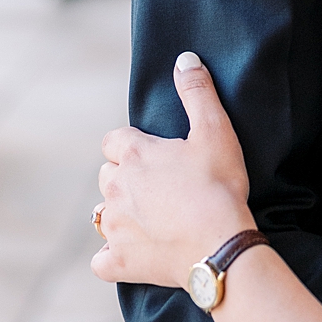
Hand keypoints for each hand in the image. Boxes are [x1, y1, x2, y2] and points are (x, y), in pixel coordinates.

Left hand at [92, 53, 255, 288]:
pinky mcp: (119, 262)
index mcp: (135, 155)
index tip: (154, 154)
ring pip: (101, 215)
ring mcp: (114, 227)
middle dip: (124, 178)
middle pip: (106, 175)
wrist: (219, 244)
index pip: (114, 141)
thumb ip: (197, 92)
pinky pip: (101, 260)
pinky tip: (131, 254)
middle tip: (158, 186)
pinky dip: (112, 257)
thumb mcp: (215, 130)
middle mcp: (115, 188)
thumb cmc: (219, 185)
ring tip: (150, 218)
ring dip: (119, 214)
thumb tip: (184, 59)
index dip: (132, 145)